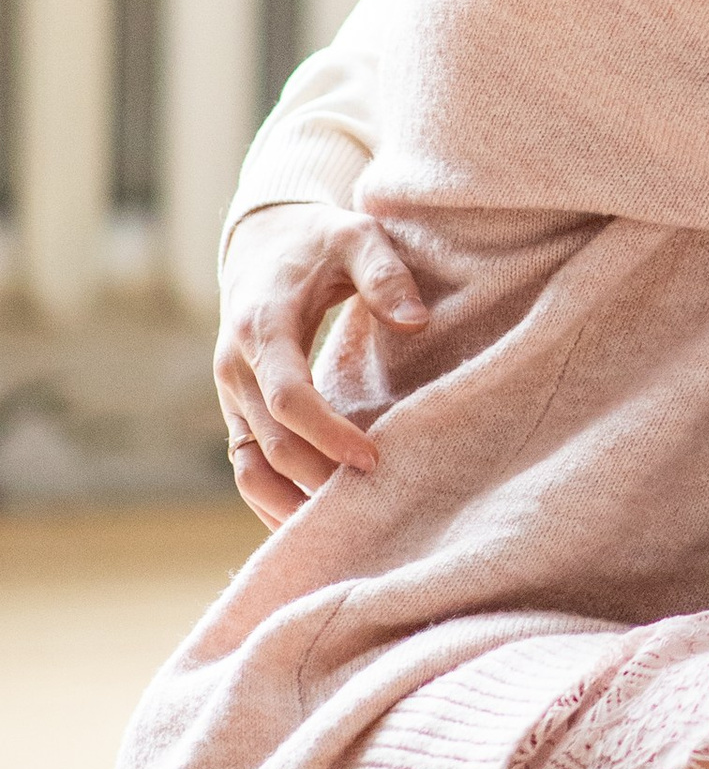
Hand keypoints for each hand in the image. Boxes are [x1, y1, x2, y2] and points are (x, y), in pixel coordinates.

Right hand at [216, 201, 426, 525]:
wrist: (261, 243)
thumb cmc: (317, 240)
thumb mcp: (357, 237)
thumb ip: (386, 274)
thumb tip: (418, 323)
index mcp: (262, 327)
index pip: (289, 398)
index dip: (329, 434)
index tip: (374, 459)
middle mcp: (235, 368)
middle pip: (271, 444)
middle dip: (318, 480)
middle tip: (376, 505)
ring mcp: (231, 394)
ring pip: (250, 468)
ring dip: (289, 504)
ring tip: (344, 532)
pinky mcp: (237, 410)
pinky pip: (247, 467)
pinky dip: (273, 499)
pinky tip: (314, 522)